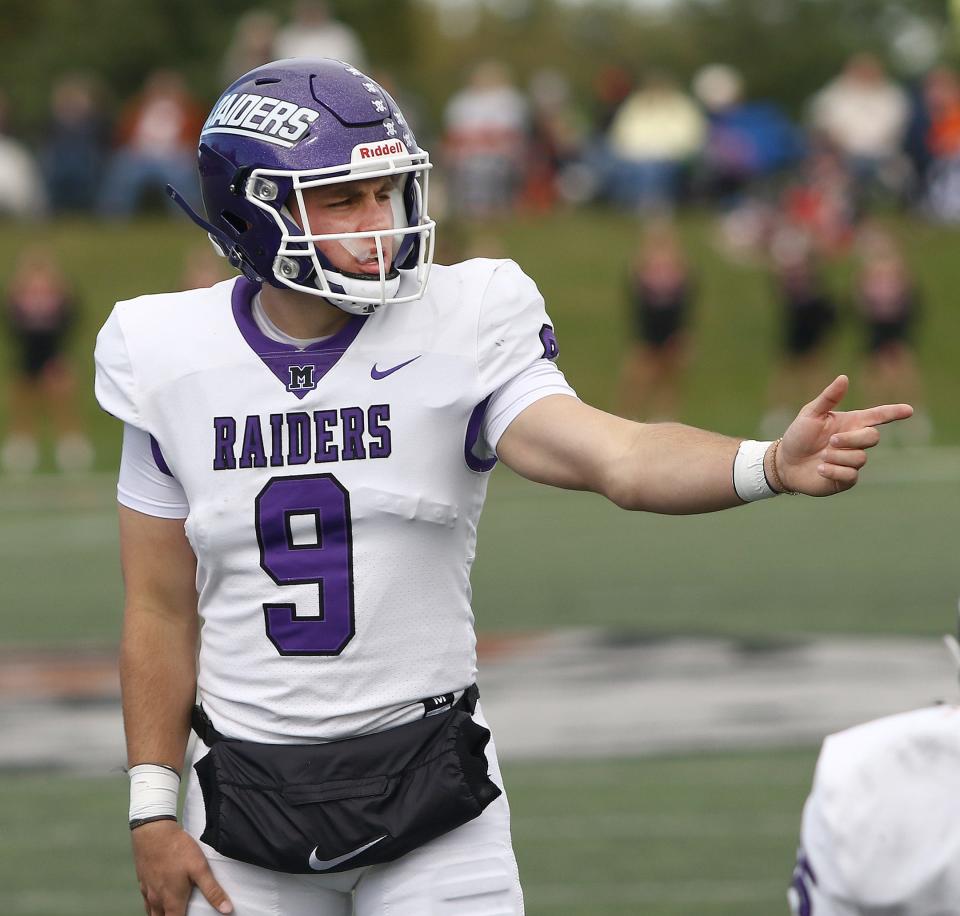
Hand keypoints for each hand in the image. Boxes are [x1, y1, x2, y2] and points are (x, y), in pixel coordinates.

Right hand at [132, 820, 232, 915]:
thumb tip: (226, 910)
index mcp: (172, 900)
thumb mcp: (199, 868)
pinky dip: (153, 907)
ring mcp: (148, 891)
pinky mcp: (143, 882)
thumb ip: (212, 890)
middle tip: (183, 913)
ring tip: (172, 911)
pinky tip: (160, 900)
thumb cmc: (177, 849)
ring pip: (152, 914)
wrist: (153, 832)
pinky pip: (146, 902)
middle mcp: (157, 900)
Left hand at [773, 375, 912, 496]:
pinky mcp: (846, 479)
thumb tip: (844, 378)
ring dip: (837, 456)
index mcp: (850, 423)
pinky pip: (851, 475)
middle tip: (830, 441)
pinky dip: (833, 471)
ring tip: (820, 457)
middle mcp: (855, 442)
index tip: (909, 410)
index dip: (893, 413)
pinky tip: (819, 469)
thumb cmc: (798, 436)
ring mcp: (852, 461)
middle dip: (851, 439)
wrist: (784, 463)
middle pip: (872, 437)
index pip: (878, 416)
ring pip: (860, 458)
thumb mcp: (810, 414)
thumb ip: (828, 398)